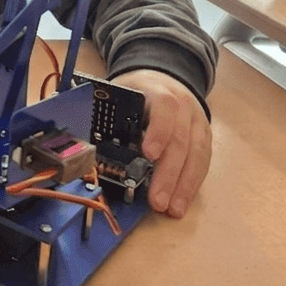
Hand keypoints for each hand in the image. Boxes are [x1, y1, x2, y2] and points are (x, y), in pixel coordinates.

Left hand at [111, 69, 209, 218]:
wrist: (165, 77)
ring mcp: (196, 122)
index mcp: (159, 90)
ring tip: (173, 209)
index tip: (149, 154)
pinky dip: (192, 183)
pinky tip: (182, 201)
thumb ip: (107, 109)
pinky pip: (202, 162)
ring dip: (184, 185)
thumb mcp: (121, 90)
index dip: (159, 131)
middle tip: (157, 200)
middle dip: (168, 173)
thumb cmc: (138, 90)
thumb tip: (81, 134)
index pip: (164, 107)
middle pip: (180, 139)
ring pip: (196, 154)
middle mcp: (183, 106)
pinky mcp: (204, 137)